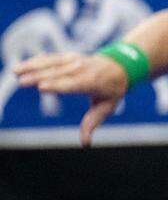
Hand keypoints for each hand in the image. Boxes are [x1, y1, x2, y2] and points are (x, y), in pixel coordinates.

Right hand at [14, 52, 129, 146]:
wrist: (119, 66)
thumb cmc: (111, 91)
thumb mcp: (106, 108)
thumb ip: (92, 123)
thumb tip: (85, 143)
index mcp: (92, 82)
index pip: (73, 84)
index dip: (57, 85)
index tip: (42, 87)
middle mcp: (81, 69)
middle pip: (57, 74)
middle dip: (39, 77)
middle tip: (22, 82)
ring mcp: (74, 60)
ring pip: (51, 63)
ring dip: (32, 67)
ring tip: (16, 71)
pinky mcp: (67, 56)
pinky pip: (50, 58)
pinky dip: (35, 61)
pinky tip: (22, 65)